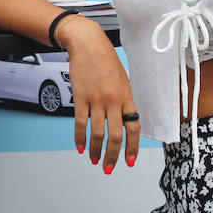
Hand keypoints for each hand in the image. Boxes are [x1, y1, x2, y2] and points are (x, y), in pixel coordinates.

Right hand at [56, 15, 139, 172]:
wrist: (88, 44)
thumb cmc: (106, 60)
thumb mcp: (123, 80)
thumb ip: (124, 100)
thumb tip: (124, 119)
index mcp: (127, 97)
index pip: (134, 128)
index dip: (133, 147)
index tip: (130, 161)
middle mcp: (113, 101)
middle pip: (115, 136)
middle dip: (113, 156)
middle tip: (109, 168)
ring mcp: (96, 100)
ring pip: (98, 133)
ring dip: (96, 151)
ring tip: (94, 160)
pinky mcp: (81, 98)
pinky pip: (80, 123)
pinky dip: (79, 138)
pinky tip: (80, 147)